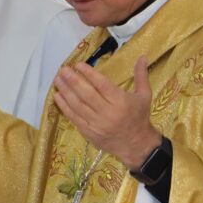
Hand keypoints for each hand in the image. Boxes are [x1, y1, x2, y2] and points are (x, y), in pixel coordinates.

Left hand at [52, 56, 161, 170]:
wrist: (136, 145)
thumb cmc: (139, 117)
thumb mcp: (144, 96)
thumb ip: (141, 75)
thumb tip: (142, 57)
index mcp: (121, 102)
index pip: (102, 85)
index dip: (89, 74)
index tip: (78, 64)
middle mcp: (107, 113)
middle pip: (87, 94)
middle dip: (73, 81)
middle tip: (63, 70)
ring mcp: (96, 124)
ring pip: (78, 105)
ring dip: (65, 91)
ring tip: (57, 80)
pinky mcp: (88, 132)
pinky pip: (74, 117)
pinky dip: (64, 106)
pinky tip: (57, 96)